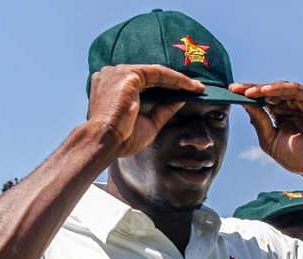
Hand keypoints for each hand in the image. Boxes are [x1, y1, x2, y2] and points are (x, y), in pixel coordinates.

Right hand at [87, 64, 204, 155]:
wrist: (105, 142)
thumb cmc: (121, 138)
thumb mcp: (149, 123)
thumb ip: (163, 110)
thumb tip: (181, 99)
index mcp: (113, 87)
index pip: (145, 82)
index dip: (167, 87)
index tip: (187, 93)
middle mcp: (113, 75)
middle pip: (151, 75)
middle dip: (175, 82)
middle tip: (197, 88)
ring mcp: (118, 72)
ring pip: (156, 72)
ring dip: (179, 80)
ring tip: (198, 88)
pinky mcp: (127, 75)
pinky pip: (158, 73)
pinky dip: (176, 79)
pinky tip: (190, 86)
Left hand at [230, 81, 302, 178]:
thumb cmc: (296, 158)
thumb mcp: (270, 140)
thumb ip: (259, 122)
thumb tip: (244, 103)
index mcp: (280, 114)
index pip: (262, 101)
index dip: (247, 96)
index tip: (230, 92)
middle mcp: (292, 105)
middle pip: (269, 92)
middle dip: (252, 89)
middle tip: (235, 88)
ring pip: (281, 88)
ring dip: (264, 89)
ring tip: (249, 92)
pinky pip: (296, 90)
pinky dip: (280, 89)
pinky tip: (265, 92)